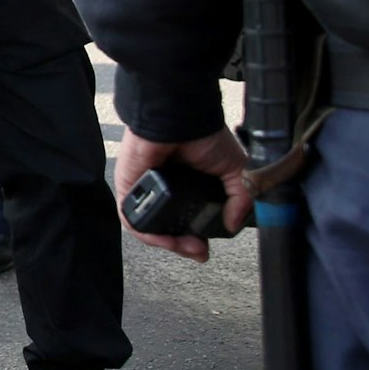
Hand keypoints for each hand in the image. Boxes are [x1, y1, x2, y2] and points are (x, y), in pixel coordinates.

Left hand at [113, 126, 252, 263]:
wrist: (180, 118)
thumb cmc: (204, 134)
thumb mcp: (235, 169)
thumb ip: (240, 198)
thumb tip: (234, 225)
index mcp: (188, 187)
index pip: (188, 221)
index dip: (198, 238)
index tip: (206, 248)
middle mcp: (166, 190)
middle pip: (169, 230)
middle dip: (184, 247)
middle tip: (198, 251)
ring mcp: (146, 190)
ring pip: (151, 228)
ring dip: (169, 244)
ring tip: (186, 247)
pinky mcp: (129, 188)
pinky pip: (133, 218)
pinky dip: (149, 234)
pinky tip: (166, 239)